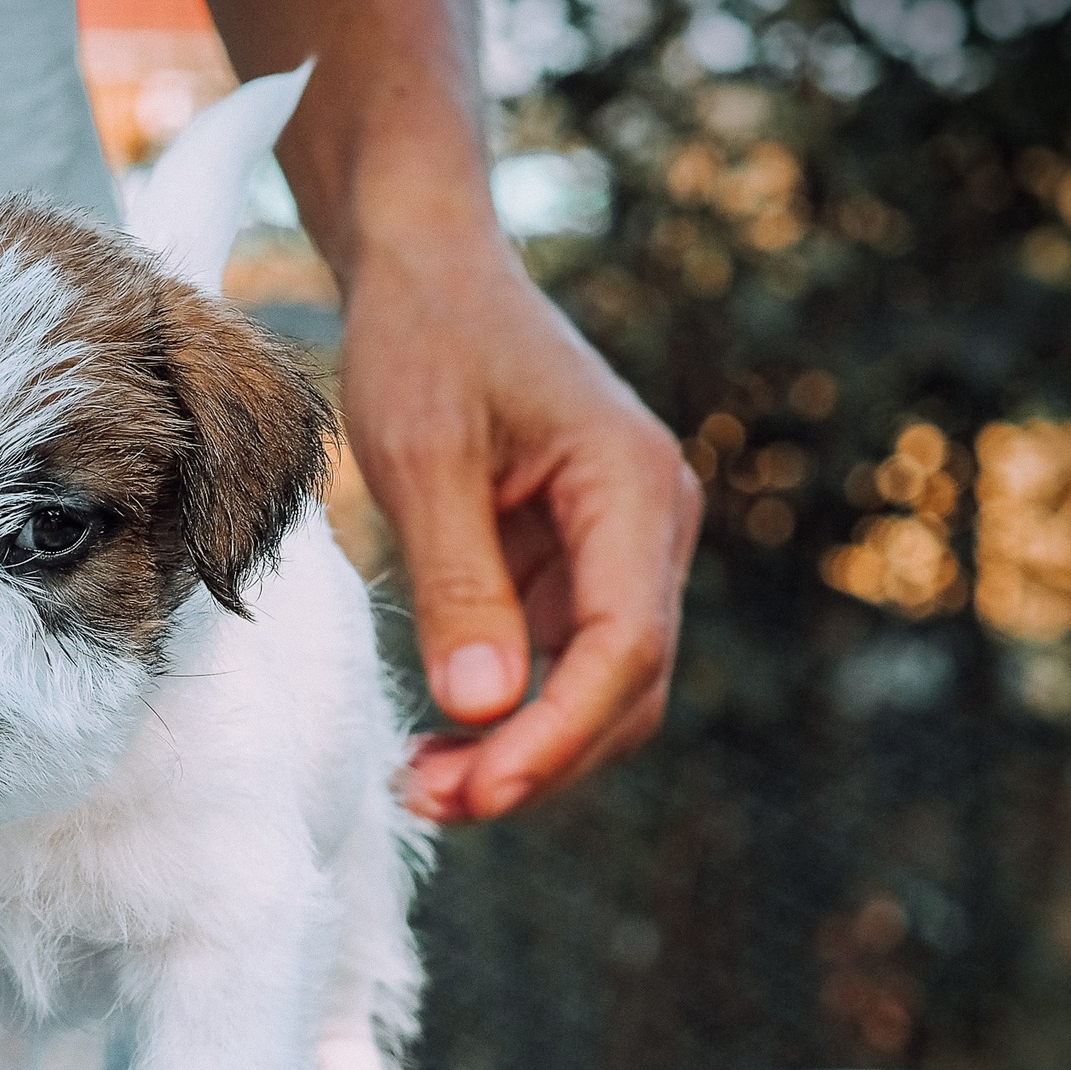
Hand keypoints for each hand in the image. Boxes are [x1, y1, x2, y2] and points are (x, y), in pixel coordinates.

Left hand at [339, 225, 700, 823]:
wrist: (427, 263)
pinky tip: (437, 743)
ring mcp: (617, 543)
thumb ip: (458, 580)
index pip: (625, 646)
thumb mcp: (423, 456)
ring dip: (522, 747)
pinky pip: (558, 657)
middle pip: (626, 683)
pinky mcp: (574, 558)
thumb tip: (480, 708)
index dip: (557, 735)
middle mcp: (648, 521)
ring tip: (424, 789)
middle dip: (539, 758)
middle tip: (433, 806)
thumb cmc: (424, 336)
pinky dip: (505, 709)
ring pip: (597, 684)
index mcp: (633, 486)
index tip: (480, 790)